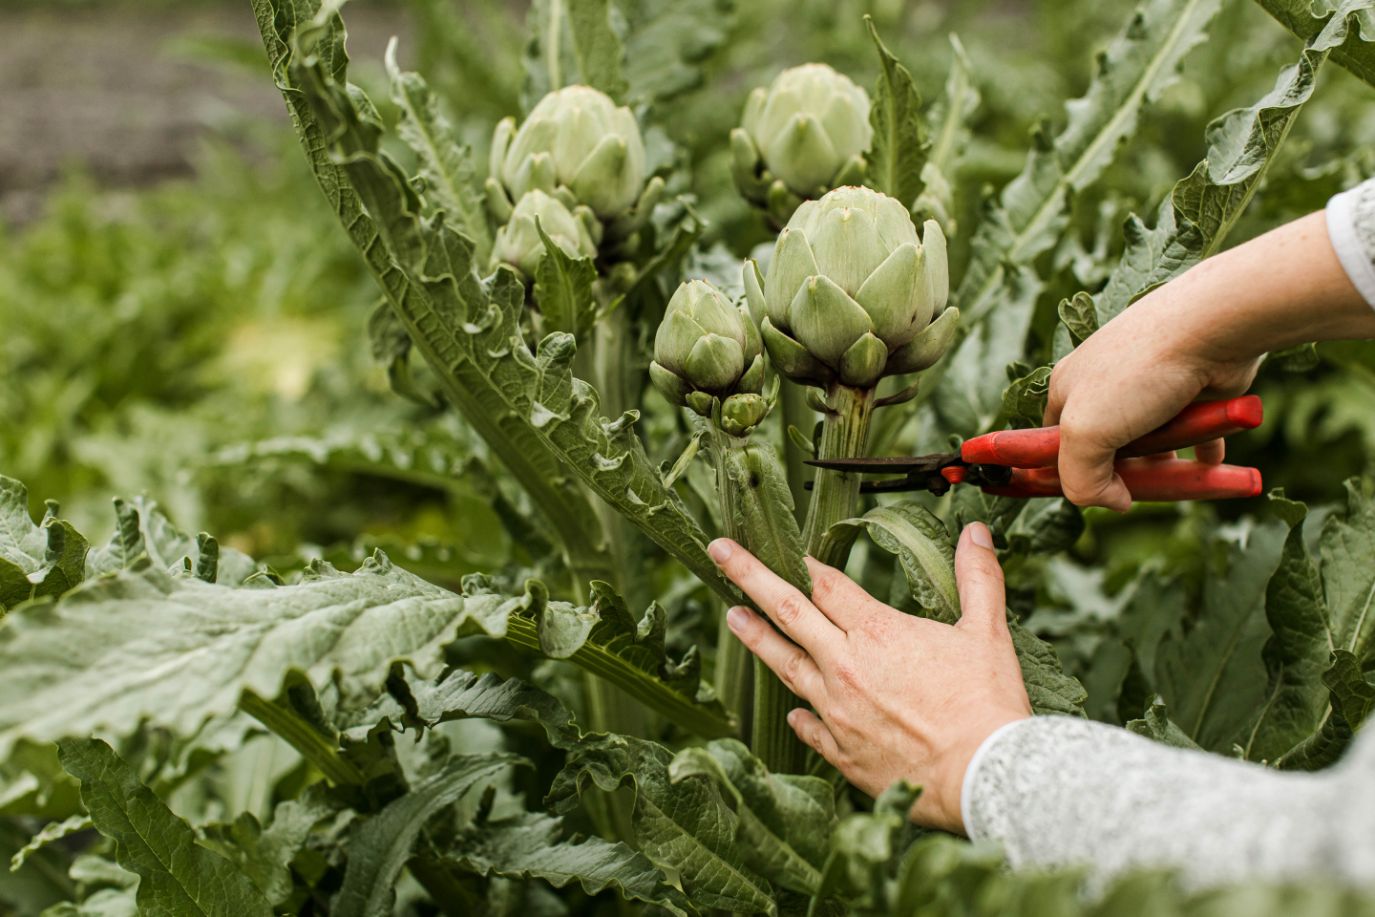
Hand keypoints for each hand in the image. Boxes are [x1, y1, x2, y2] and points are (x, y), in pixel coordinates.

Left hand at [709, 522, 1030, 832]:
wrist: (983, 776)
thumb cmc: (987, 704)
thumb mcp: (987, 632)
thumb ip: (977, 577)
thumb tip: (976, 531)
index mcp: (877, 633)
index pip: (828, 586)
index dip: (809, 565)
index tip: (794, 552)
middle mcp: (846, 667)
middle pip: (788, 612)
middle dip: (749, 576)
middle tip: (718, 551)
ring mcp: (838, 712)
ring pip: (787, 666)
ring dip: (757, 640)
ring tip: (731, 618)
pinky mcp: (842, 753)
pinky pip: (810, 728)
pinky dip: (800, 716)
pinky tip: (792, 711)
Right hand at [1045, 275, 1259, 510]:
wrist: (1212, 328)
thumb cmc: (1139, 373)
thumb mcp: (1085, 434)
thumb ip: (1081, 480)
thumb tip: (1114, 502)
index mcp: (1067, 389)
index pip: (1053, 443)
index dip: (1068, 473)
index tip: (1091, 493)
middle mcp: (1105, 386)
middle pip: (1106, 449)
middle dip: (1122, 474)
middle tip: (1137, 491)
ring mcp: (1149, 388)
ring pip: (1152, 444)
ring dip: (1163, 465)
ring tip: (1179, 474)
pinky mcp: (1190, 391)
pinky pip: (1193, 435)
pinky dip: (1201, 453)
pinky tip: (1209, 464)